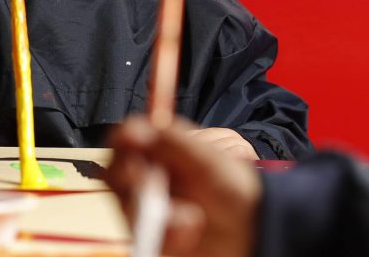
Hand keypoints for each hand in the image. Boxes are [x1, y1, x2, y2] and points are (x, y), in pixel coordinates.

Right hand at [106, 116, 261, 256]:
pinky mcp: (152, 236)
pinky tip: (192, 232)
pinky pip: (144, 238)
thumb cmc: (231, 186)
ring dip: (160, 214)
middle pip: (116, 173)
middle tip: (152, 184)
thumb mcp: (208, 160)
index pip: (126, 137)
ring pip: (127, 209)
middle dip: (131, 180)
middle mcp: (146, 176)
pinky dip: (170, 236)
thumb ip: (173, 142)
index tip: (131, 142)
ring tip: (193, 218)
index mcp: (158, 148)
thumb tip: (137, 130)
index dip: (124, 139)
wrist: (252, 228)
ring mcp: (146, 208)